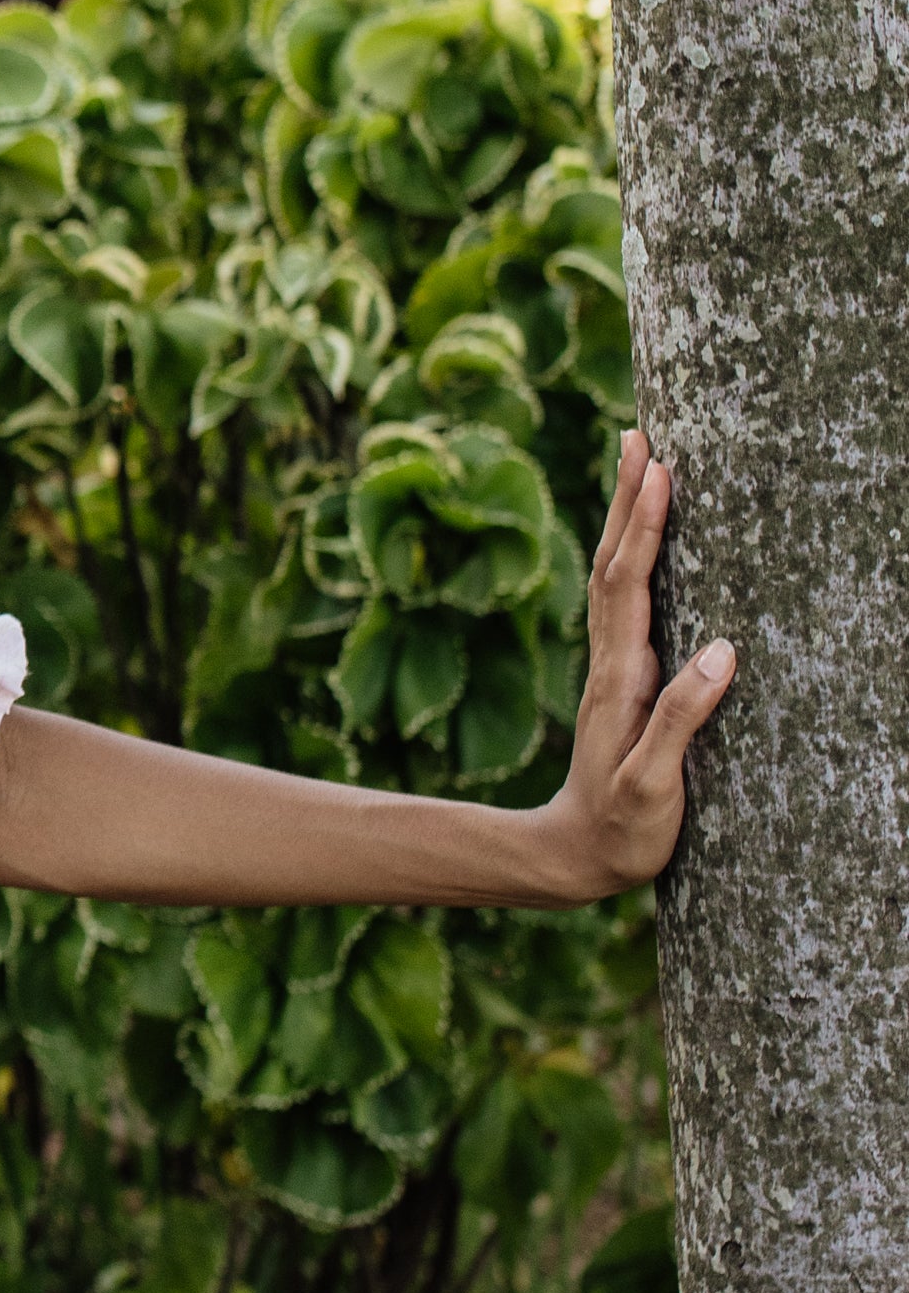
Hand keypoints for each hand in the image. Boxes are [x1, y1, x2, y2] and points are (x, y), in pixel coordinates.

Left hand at [537, 432, 734, 900]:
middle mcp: (611, 662)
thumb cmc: (621, 829)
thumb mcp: (653, 784)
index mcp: (622, 678)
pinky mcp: (620, 682)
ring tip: (640, 464)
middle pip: (615, 563)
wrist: (572, 858)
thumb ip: (681, 719)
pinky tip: (641, 541)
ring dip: (625, 518)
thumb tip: (720, 651)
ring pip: (615, 576)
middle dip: (629, 498)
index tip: (659, 468)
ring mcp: (612, 669)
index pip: (630, 584)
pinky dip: (632, 557)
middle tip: (641, 434)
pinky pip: (624, 602)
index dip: (645, 526)